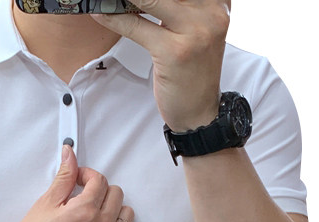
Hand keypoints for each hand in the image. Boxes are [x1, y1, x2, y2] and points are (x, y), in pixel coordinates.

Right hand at [0, 145, 133, 221]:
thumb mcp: (45, 204)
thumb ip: (64, 177)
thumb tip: (70, 154)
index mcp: (85, 212)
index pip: (100, 181)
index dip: (87, 175)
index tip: (78, 180)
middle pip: (116, 195)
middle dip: (100, 190)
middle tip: (83, 196)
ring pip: (125, 216)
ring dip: (112, 209)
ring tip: (92, 213)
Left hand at [91, 0, 229, 130]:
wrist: (200, 113)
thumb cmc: (192, 73)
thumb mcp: (194, 30)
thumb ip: (179, 7)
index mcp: (218, 1)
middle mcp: (211, 11)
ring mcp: (195, 30)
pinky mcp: (175, 52)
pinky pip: (137, 26)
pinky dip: (115, 18)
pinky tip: (100, 13)